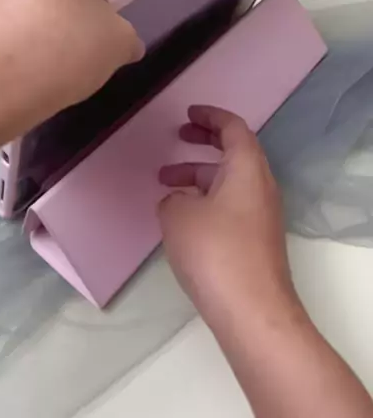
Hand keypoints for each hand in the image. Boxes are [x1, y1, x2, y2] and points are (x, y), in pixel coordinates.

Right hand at [159, 106, 296, 329]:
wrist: (252, 312)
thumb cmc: (215, 252)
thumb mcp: (178, 216)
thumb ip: (173, 198)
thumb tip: (178, 201)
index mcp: (247, 168)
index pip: (233, 127)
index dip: (210, 116)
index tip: (188, 113)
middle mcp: (260, 186)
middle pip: (234, 152)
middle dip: (204, 142)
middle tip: (177, 138)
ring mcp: (261, 216)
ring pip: (229, 181)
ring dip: (198, 175)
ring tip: (164, 185)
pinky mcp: (256, 241)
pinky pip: (230, 205)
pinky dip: (206, 199)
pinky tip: (180, 219)